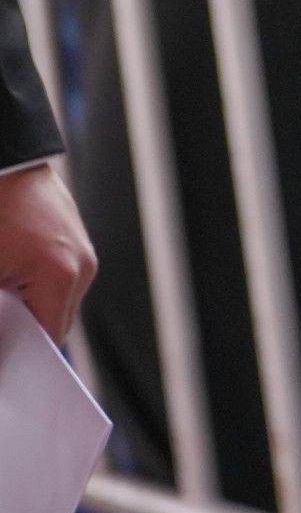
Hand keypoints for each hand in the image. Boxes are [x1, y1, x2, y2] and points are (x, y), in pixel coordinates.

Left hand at [0, 160, 95, 340]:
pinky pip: (61, 273)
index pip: (49, 337)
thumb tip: (4, 333)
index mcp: (61, 275)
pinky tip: (12, 267)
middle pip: (57, 319)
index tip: (7, 352)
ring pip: (59, 297)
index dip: (23, 349)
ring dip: (33, 300)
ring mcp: (81, 246)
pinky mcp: (74, 233)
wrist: (1, 160)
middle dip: (28, 323)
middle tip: (4, 316)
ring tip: (5, 283)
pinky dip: (38, 279)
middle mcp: (81, 262)